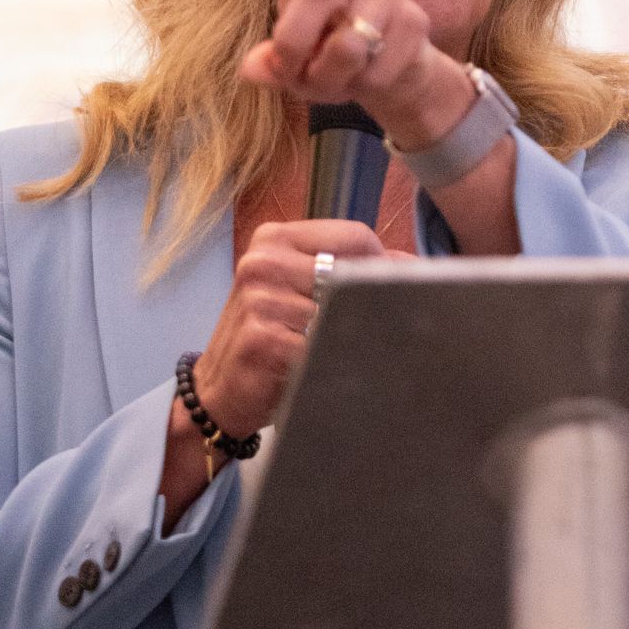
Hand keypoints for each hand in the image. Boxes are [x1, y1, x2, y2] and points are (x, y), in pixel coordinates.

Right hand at [190, 216, 388, 442]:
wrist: (217, 392)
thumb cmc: (268, 338)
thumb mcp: (297, 291)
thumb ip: (346, 270)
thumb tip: (411, 264)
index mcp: (274, 239)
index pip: (355, 237)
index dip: (383, 267)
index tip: (392, 293)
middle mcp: (263, 262)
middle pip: (354, 273)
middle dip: (373, 304)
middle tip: (378, 328)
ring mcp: (260, 299)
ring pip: (344, 313)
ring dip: (352, 338)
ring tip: (341, 353)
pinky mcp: (263, 338)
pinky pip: (322, 348)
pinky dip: (331, 362)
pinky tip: (321, 371)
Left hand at [238, 0, 475, 153]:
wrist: (385, 75)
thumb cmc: (323, 59)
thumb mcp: (289, 66)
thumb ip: (271, 65)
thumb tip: (255, 69)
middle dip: (295, 39)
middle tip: (288, 68)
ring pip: (349, 44)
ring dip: (333, 77)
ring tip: (336, 75)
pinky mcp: (415, 20)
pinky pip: (378, 68)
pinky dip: (364, 87)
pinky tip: (369, 76)